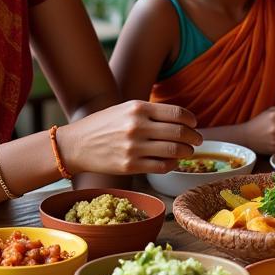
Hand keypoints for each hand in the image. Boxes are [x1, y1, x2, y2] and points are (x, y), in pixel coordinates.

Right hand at [63, 100, 201, 174]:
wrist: (76, 144)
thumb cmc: (104, 125)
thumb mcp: (125, 109)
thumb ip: (151, 112)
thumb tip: (181, 120)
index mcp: (138, 108)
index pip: (177, 113)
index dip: (191, 120)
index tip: (194, 124)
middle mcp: (137, 126)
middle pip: (179, 132)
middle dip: (194, 137)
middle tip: (198, 140)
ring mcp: (134, 147)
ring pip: (174, 151)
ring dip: (187, 152)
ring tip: (188, 151)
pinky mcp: (130, 165)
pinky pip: (162, 166)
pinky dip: (173, 164)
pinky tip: (173, 161)